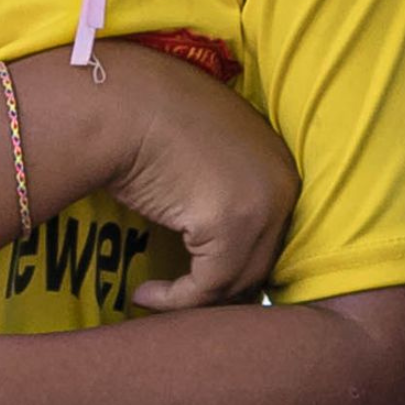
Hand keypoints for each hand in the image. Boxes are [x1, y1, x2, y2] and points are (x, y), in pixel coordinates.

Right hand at [28, 40, 294, 308]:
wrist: (120, 103)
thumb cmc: (147, 121)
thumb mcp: (202, 156)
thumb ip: (220, 192)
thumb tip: (208, 242)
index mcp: (281, 167)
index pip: (269, 238)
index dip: (234, 266)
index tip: (197, 281)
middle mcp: (283, 187)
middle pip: (259, 263)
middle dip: (220, 289)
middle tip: (179, 301)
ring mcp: (263, 207)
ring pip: (236, 282)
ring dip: (193, 300)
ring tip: (154, 298)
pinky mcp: (231, 226)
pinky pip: (207, 286)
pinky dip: (174, 300)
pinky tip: (143, 293)